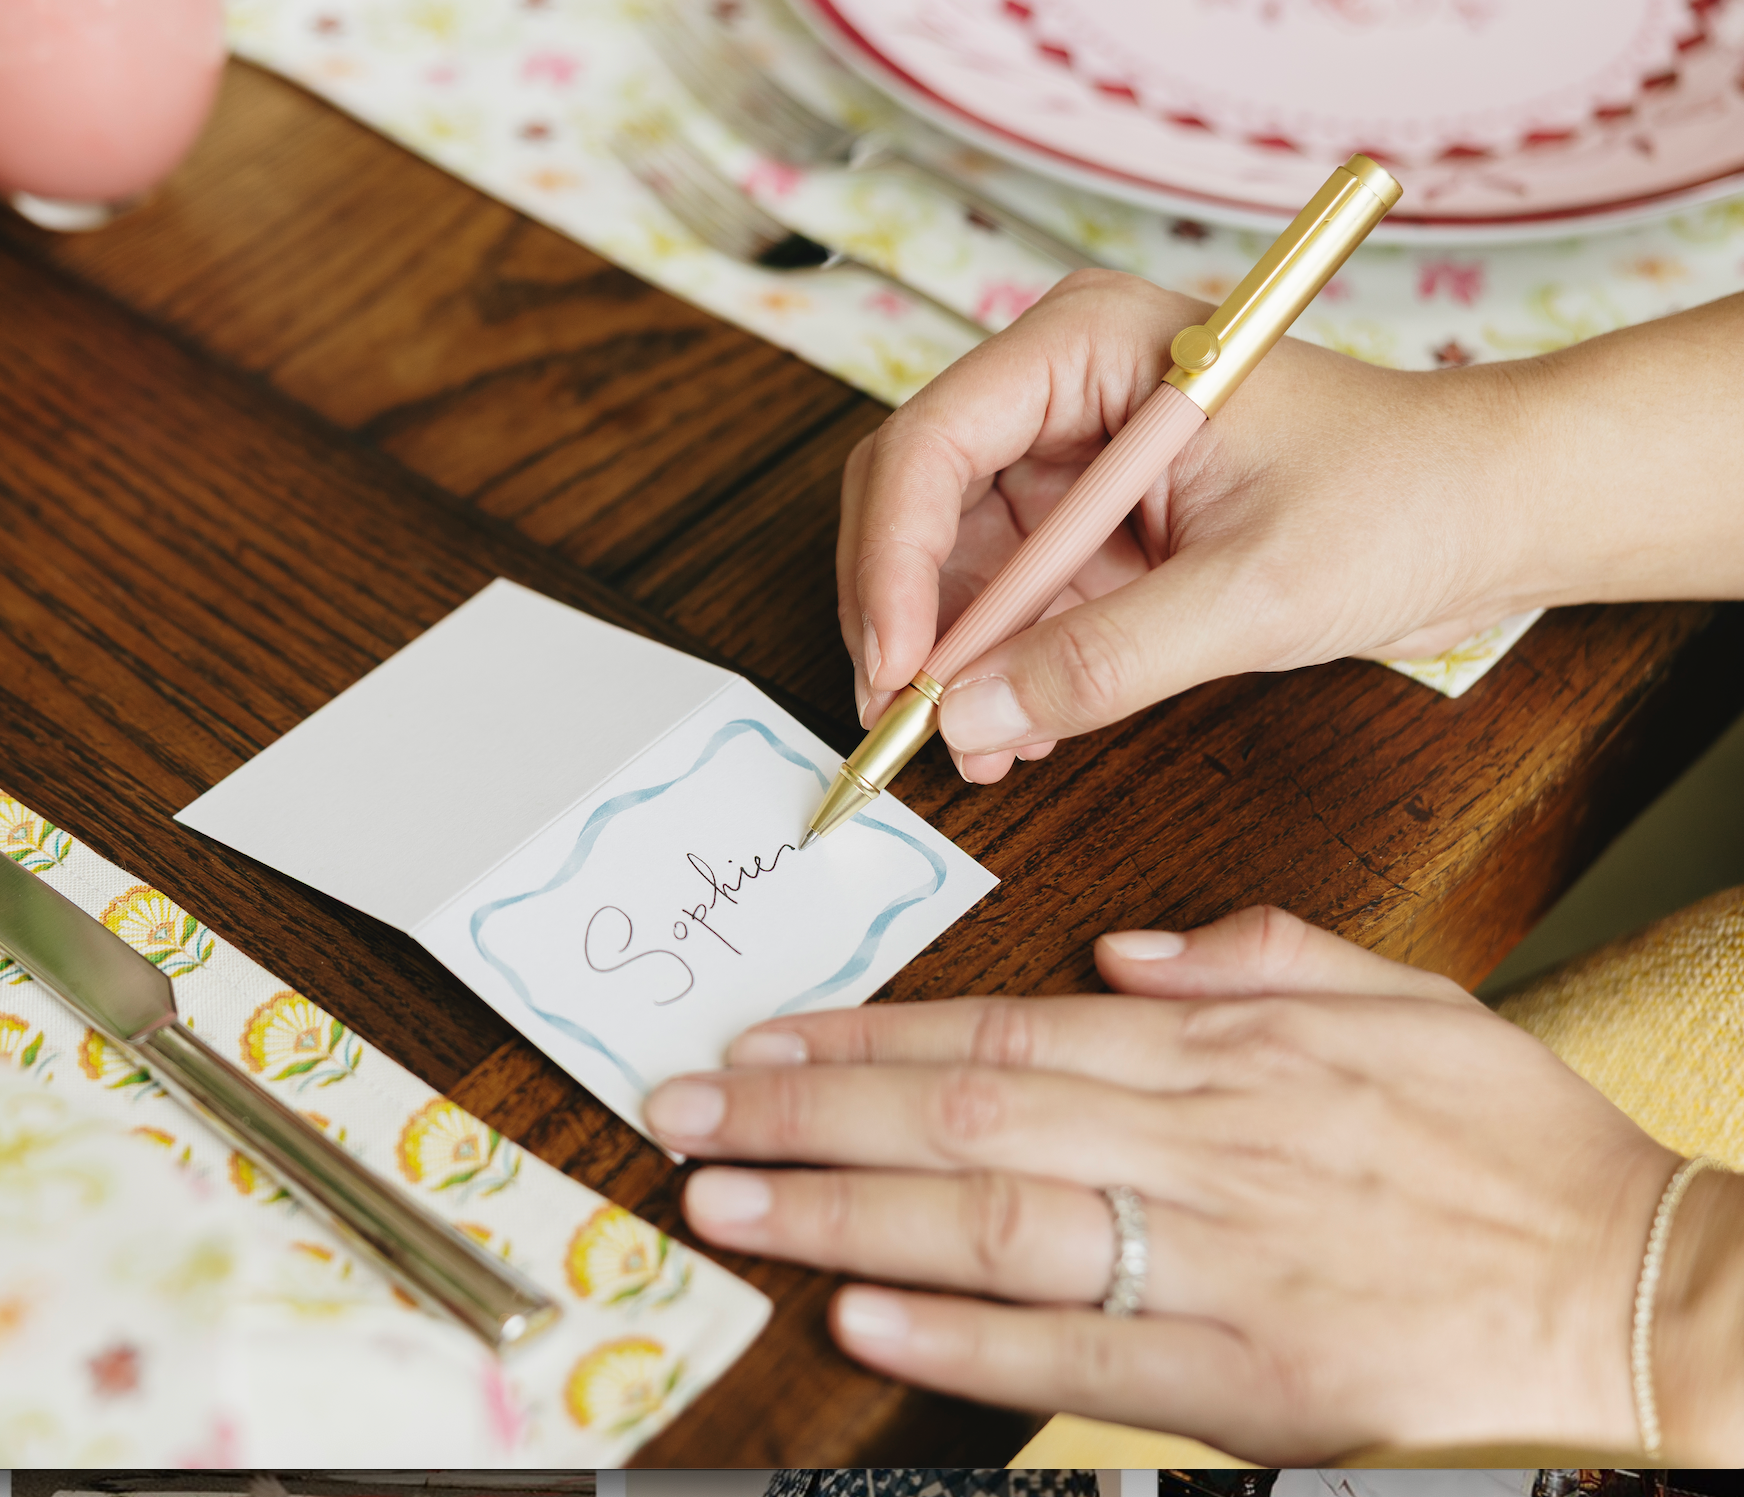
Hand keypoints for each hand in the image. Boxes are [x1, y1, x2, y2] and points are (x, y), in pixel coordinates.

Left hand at [641, 908, 1685, 1462]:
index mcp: (1230, 1055)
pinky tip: (864, 1318)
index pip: (1004, 1030)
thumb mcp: (1408, 1004)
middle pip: (964, 1115)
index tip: (762, 1037)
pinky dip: (963, 1341)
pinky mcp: (1247, 1384)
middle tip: (683, 1110)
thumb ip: (1260, 957)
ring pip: (992, 1225)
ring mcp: (1221, 1269)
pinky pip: (1077, 1360)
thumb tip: (1125, 945)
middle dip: (807, 1111)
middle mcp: (1205, 1149)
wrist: (1646, 1307)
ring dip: (842, 1211)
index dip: (865, 1035)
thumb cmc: (1519, 1156)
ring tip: (726, 1200)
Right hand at [838, 275, 1743, 782]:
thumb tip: (970, 720)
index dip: (894, 559)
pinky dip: (999, 671)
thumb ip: (1105, 658)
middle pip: (916, 499)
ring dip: (951, 661)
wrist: (1494, 512)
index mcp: (1089, 345)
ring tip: (975, 749)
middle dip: (904, 616)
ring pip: (951, 564)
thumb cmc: (1407, 497)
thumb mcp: (1256, 590)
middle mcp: (1060, 391)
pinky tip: (1015, 734)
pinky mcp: (1092, 528)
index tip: (897, 665)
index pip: (935, 442)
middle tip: (902, 721)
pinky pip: (1008, 604)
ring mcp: (1070, 462)